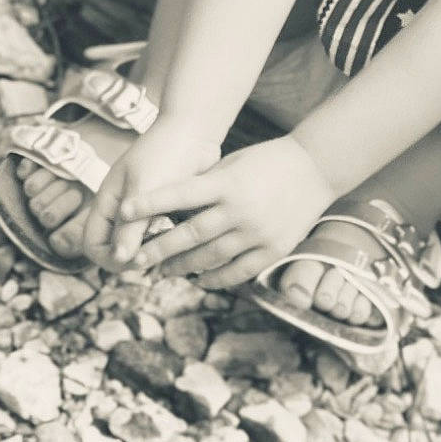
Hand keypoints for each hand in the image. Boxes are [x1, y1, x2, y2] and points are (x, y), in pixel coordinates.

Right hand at [81, 119, 220, 270]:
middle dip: (133, 258)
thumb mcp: (145, 187)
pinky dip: (170, 243)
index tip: (136, 260)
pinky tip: (187, 241)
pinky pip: (161, 237)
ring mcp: (144, 212)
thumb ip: (131, 225)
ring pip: (141, 247)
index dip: (109, 259)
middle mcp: (122, 211)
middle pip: (116, 250)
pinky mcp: (166, 212)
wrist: (195, 129)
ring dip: (154, 252)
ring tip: (174, 248)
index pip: (92, 245)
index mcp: (108, 203)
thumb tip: (119, 260)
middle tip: (159, 256)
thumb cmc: (165, 152)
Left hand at [120, 135, 338, 289]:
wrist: (317, 168)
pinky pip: (238, 271)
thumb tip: (171, 209)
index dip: (149, 204)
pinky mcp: (274, 249)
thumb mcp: (232, 165)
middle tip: (136, 259)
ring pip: (210, 258)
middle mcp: (240, 210)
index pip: (179, 195)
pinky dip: (215, 278)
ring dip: (183, 267)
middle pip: (189, 235)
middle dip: (158, 249)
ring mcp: (258, 233)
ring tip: (163, 271)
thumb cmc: (269, 160)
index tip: (123, 211)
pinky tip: (199, 280)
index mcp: (227, 183)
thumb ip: (205, 187)